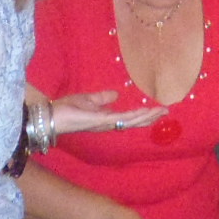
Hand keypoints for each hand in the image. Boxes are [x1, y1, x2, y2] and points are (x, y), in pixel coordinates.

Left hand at [50, 90, 164, 134]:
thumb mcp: (88, 99)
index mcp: (106, 118)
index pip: (128, 118)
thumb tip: (116, 94)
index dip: (143, 115)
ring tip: (160, 112)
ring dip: (146, 117)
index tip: (157, 110)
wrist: (52, 116)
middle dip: (150, 117)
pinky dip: (134, 116)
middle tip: (166, 112)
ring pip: (131, 121)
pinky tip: (144, 112)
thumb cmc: (66, 108)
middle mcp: (108, 124)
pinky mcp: (100, 121)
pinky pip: (121, 119)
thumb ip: (102, 98)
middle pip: (133, 122)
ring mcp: (105, 123)